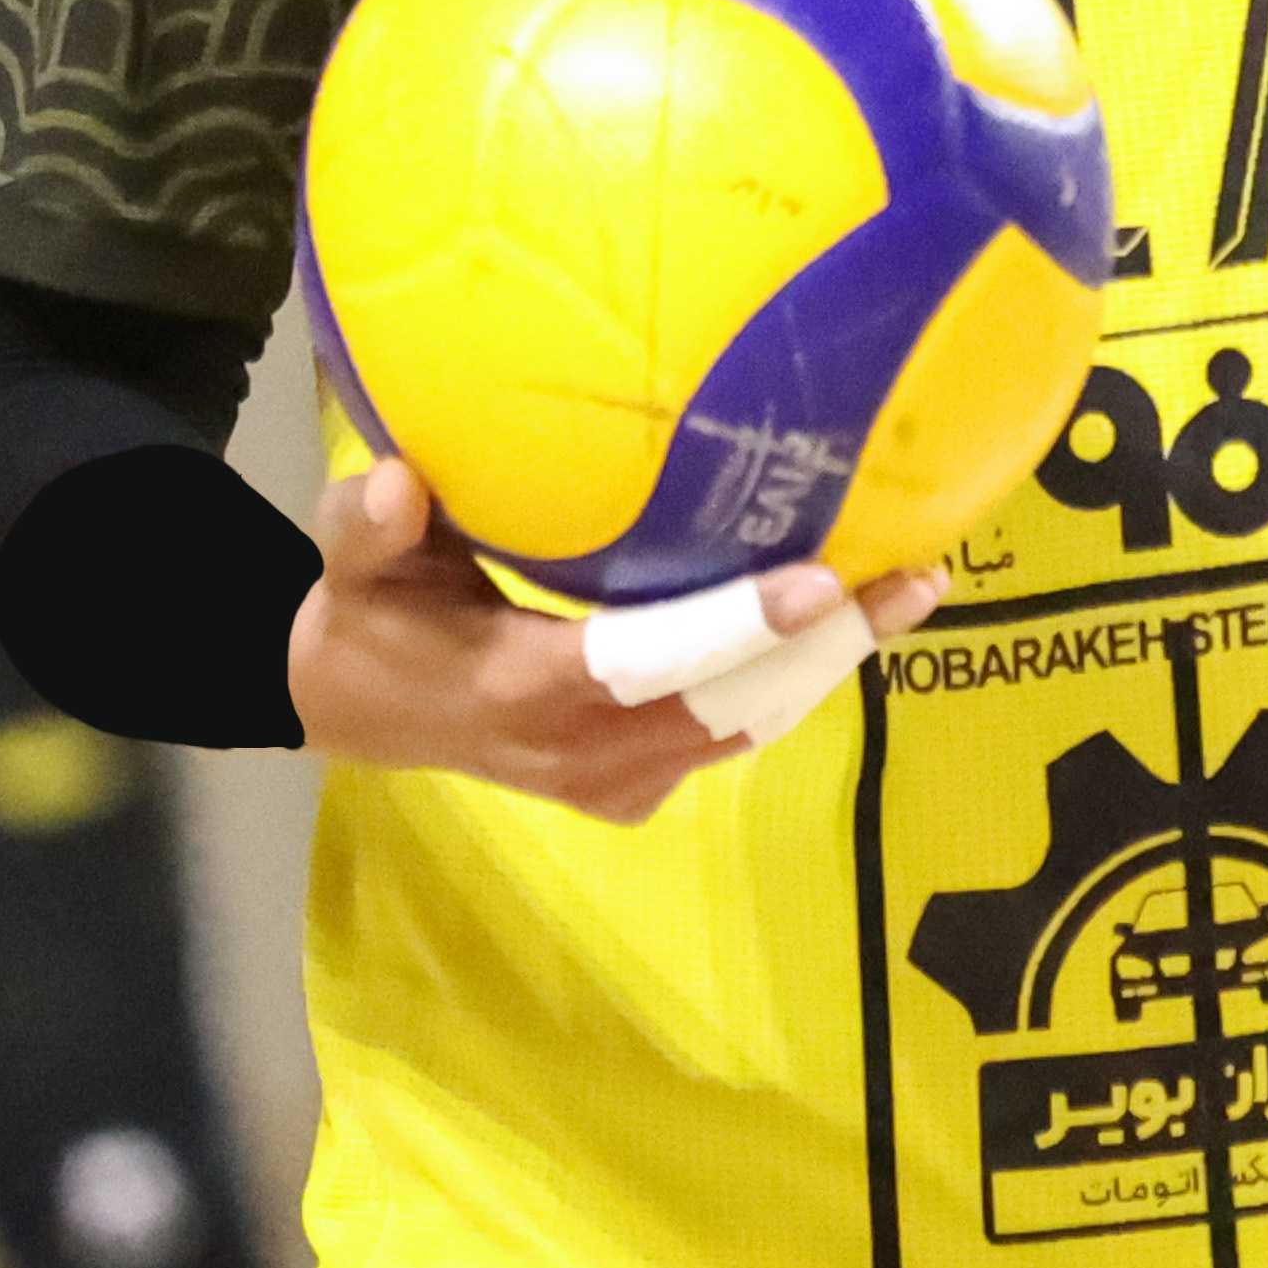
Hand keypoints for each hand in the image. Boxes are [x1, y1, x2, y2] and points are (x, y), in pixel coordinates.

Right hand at [288, 455, 939, 817]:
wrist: (357, 712)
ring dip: (827, 665)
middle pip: (730, 703)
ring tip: (914, 588)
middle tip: (918, 577)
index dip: (736, 627)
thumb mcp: (349, 566)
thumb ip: (367, 525)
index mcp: (521, 691)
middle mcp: (582, 751)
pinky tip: (849, 623)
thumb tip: (397, 480)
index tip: (820, 582)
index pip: (646, 662)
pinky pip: (730, 734)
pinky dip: (790, 682)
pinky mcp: (631, 787)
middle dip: (827, 645)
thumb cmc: (367, 616)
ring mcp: (613, 781)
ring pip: (744, 725)